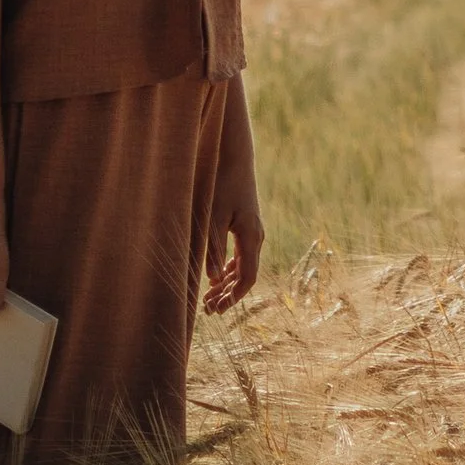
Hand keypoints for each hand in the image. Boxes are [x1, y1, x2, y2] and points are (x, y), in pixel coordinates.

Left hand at [204, 163, 263, 314]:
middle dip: (228, 295)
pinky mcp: (245, 224)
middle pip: (245, 275)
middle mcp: (256, 237)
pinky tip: (215, 277)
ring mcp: (252, 231)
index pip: (247, 278)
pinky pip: (240, 255)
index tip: (217, 310)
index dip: (233, 297)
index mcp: (251, 237)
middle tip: (208, 310)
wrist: (233, 155)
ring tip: (208, 296)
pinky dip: (228, 269)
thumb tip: (211, 279)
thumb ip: (212, 247)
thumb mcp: (212, 216)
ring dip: (226, 283)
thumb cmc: (220, 183)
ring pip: (242, 266)